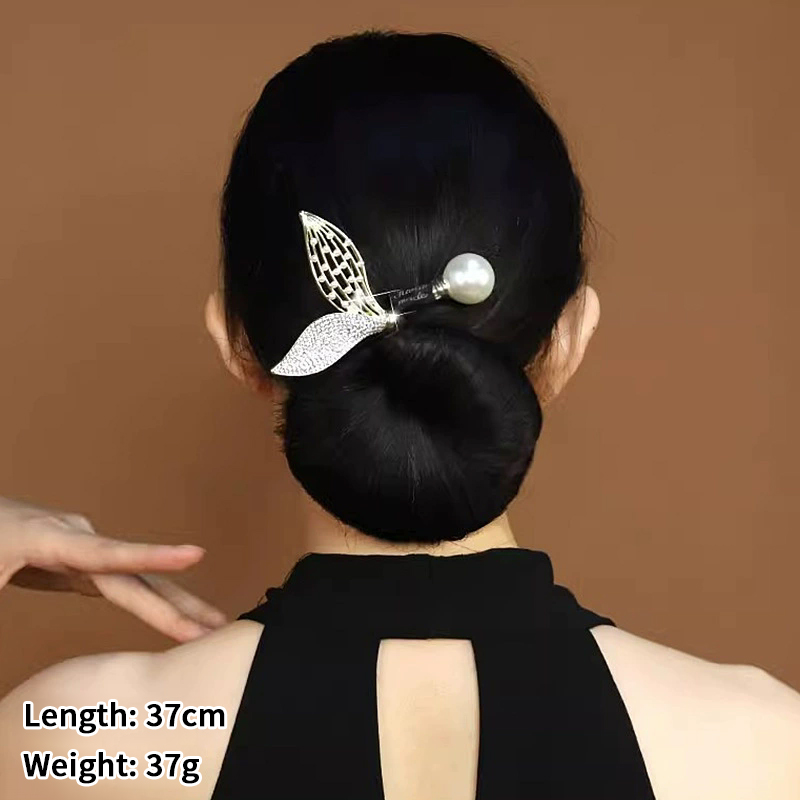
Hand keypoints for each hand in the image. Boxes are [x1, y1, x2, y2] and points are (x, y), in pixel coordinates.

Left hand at [0, 497, 226, 640]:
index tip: (196, 555)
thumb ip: (0, 587)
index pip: (109, 554)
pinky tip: (172, 615)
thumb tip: (2, 672)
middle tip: (216, 628)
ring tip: (211, 626)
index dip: (154, 557)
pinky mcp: (77, 560)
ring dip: (174, 604)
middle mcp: (77, 540)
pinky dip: (149, 601)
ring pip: (137, 579)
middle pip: (136, 576)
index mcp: (52, 539)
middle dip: (178, 604)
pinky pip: (121, 582)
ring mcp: (81, 548)